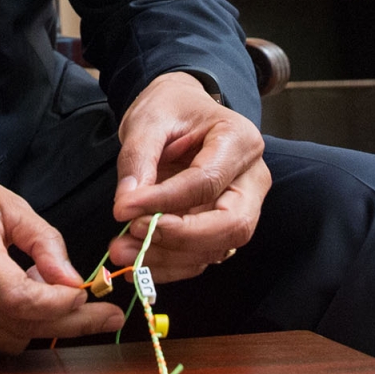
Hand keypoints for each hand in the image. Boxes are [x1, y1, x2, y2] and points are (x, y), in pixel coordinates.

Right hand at [0, 144, 124, 351]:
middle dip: (67, 323)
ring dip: (39, 323)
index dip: (59, 305)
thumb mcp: (7, 202)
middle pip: (18, 327)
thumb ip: (44, 242)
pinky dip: (12, 324)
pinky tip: (20, 296)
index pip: (19, 300)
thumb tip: (74, 280)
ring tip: (50, 292)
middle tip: (103, 314)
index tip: (90, 296)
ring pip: (6, 339)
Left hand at [110, 71, 269, 283]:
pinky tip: (138, 259)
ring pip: (217, 247)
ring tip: (122, 250)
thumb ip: (138, 158)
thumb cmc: (170, 109)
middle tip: (132, 233)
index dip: (164, 201)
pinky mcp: (224, 227)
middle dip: (179, 237)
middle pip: (231, 224)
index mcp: (240, 140)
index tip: (123, 209)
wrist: (180, 112)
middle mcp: (252, 178)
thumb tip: (126, 204)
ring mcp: (244, 206)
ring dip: (168, 257)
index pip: (207, 182)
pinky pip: (204, 256)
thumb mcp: (149, 119)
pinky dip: (170, 264)